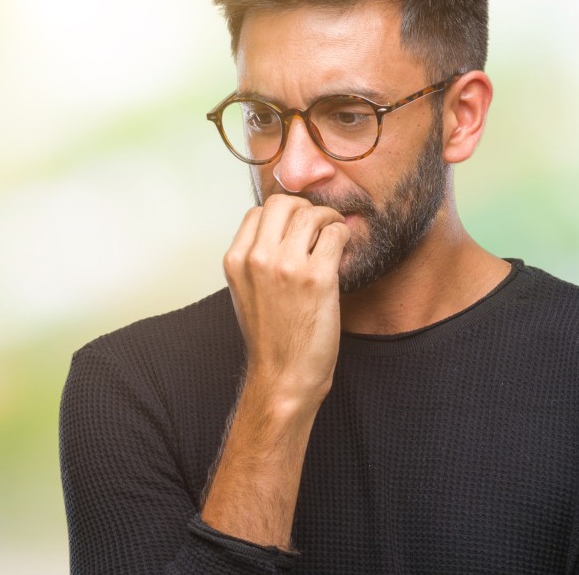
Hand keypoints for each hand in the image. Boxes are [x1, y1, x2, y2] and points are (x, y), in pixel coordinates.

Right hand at [223, 194, 350, 406]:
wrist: (283, 374)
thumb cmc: (271, 337)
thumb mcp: (247, 291)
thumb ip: (257, 259)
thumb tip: (285, 229)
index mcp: (236, 261)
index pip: (258, 211)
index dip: (283, 213)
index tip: (298, 225)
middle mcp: (257, 259)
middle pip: (283, 203)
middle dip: (306, 207)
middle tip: (320, 223)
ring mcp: (287, 267)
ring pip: (312, 213)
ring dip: (329, 218)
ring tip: (334, 234)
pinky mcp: (317, 278)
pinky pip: (335, 234)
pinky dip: (343, 234)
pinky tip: (343, 248)